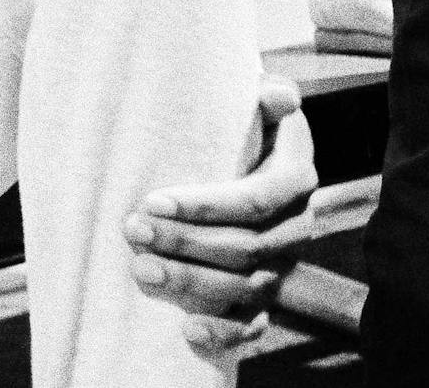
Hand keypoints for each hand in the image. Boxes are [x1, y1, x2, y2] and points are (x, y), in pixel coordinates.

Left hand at [123, 76, 318, 359]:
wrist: (250, 151)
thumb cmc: (243, 122)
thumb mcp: (257, 103)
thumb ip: (270, 96)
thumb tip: (277, 94)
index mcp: (295, 179)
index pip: (255, 200)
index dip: (205, 205)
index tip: (152, 200)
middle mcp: (296, 227)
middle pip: (246, 247)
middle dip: (186, 243)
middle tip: (132, 231)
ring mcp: (282, 265)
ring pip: (245, 287)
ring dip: (192, 284)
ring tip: (141, 271)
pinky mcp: (266, 296)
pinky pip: (254, 325)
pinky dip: (224, 334)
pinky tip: (187, 333)